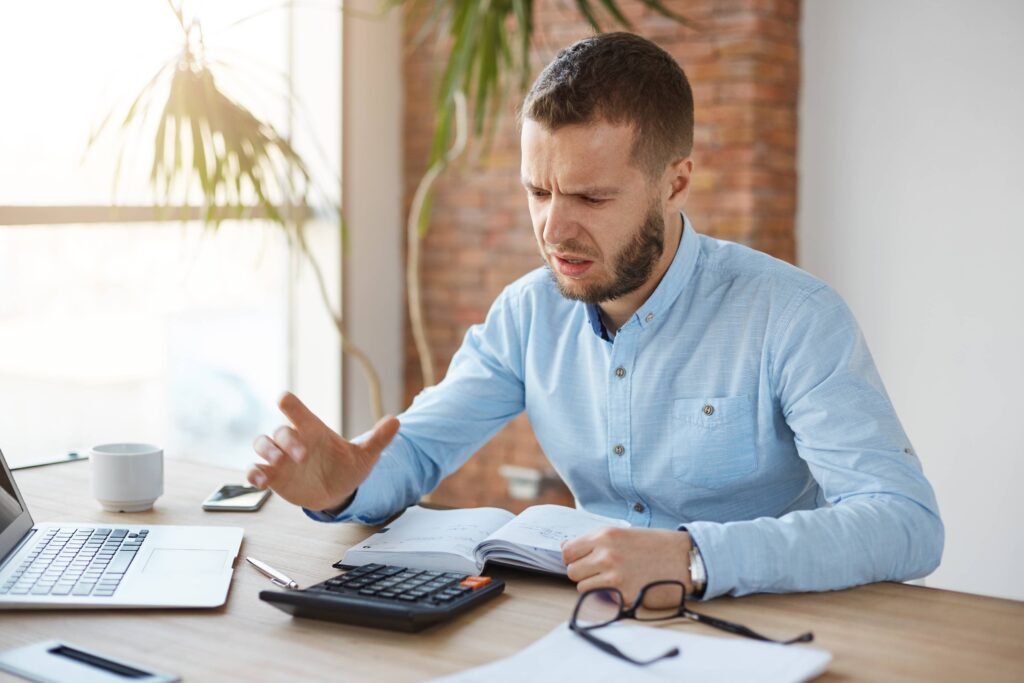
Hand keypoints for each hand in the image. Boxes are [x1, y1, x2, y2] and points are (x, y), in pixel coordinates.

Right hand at [247, 392, 398, 510]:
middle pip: (279, 431)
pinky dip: (253, 473)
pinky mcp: (274, 477)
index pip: (297, 410)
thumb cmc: (348, 467)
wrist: (338, 492)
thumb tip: (396, 421)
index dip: (290, 403)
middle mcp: (294, 441)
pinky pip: (254, 470)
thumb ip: (378, 439)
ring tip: (278, 463)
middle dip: (287, 440)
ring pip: (262, 445)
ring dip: (266, 451)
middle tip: (302, 455)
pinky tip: (259, 480)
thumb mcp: (366, 455)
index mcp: (313, 430)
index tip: (284, 398)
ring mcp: (281, 458)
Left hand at [562, 527, 693, 607]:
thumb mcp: (623, 532)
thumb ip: (594, 540)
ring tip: (610, 580)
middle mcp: (606, 555)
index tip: (580, 560)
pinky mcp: (623, 595)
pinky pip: (599, 599)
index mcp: (605, 536)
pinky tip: (619, 589)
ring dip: (592, 586)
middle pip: (571, 571)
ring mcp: (614, 576)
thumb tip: (566, 547)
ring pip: (582, 587)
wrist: (684, 559)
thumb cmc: (655, 545)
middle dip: (582, 572)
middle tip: (597, 572)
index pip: (567, 551)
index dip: (572, 557)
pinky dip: (605, 597)